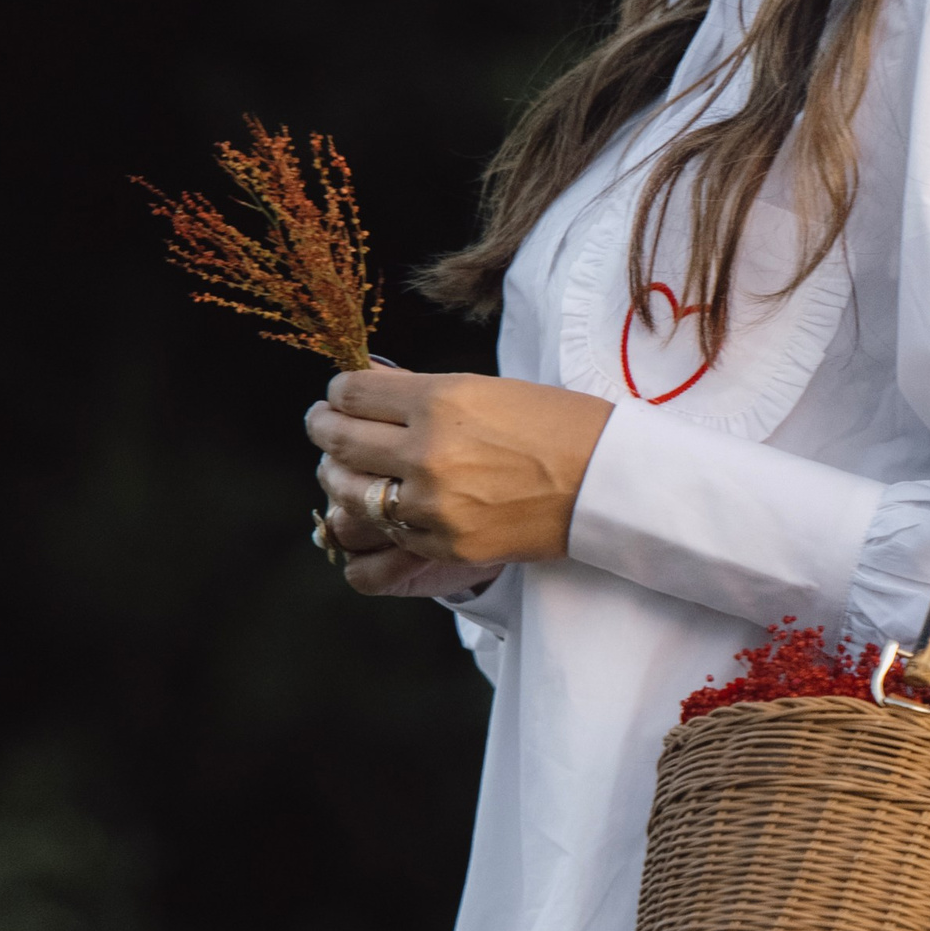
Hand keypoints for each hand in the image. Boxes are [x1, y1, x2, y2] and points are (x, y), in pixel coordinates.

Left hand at [306, 366, 613, 570]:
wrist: (607, 482)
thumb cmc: (556, 423)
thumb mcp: (485, 389)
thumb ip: (418, 391)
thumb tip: (361, 383)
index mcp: (440, 401)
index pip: (352, 393)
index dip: (340, 391)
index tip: (341, 395)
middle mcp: (429, 452)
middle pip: (340, 440)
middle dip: (324, 428)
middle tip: (322, 424)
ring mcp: (434, 505)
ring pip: (350, 493)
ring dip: (339, 475)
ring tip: (343, 466)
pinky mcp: (446, 547)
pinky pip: (385, 534)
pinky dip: (377, 517)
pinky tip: (382, 503)